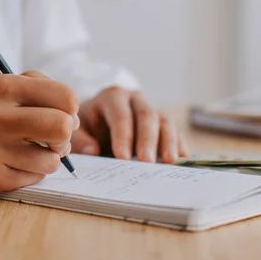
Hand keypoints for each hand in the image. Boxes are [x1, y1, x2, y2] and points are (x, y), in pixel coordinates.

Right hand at [0, 71, 78, 191]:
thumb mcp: (8, 86)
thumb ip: (44, 90)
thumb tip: (74, 119)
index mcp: (2, 87)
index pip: (65, 97)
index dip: (71, 109)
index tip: (62, 113)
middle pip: (62, 127)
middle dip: (65, 135)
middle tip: (55, 137)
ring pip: (51, 160)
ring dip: (49, 158)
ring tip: (31, 151)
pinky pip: (35, 178)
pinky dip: (32, 172)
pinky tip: (14, 163)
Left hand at [71, 86, 187, 162]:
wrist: (100, 118)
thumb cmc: (88, 124)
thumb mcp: (78, 128)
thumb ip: (81, 139)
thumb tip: (92, 151)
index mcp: (112, 97)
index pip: (120, 115)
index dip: (123, 136)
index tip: (122, 157)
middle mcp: (135, 100)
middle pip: (147, 115)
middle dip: (148, 139)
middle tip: (147, 162)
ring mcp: (152, 110)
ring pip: (165, 122)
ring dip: (169, 142)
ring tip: (169, 161)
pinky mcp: (163, 124)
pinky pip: (176, 132)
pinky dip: (179, 145)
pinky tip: (182, 159)